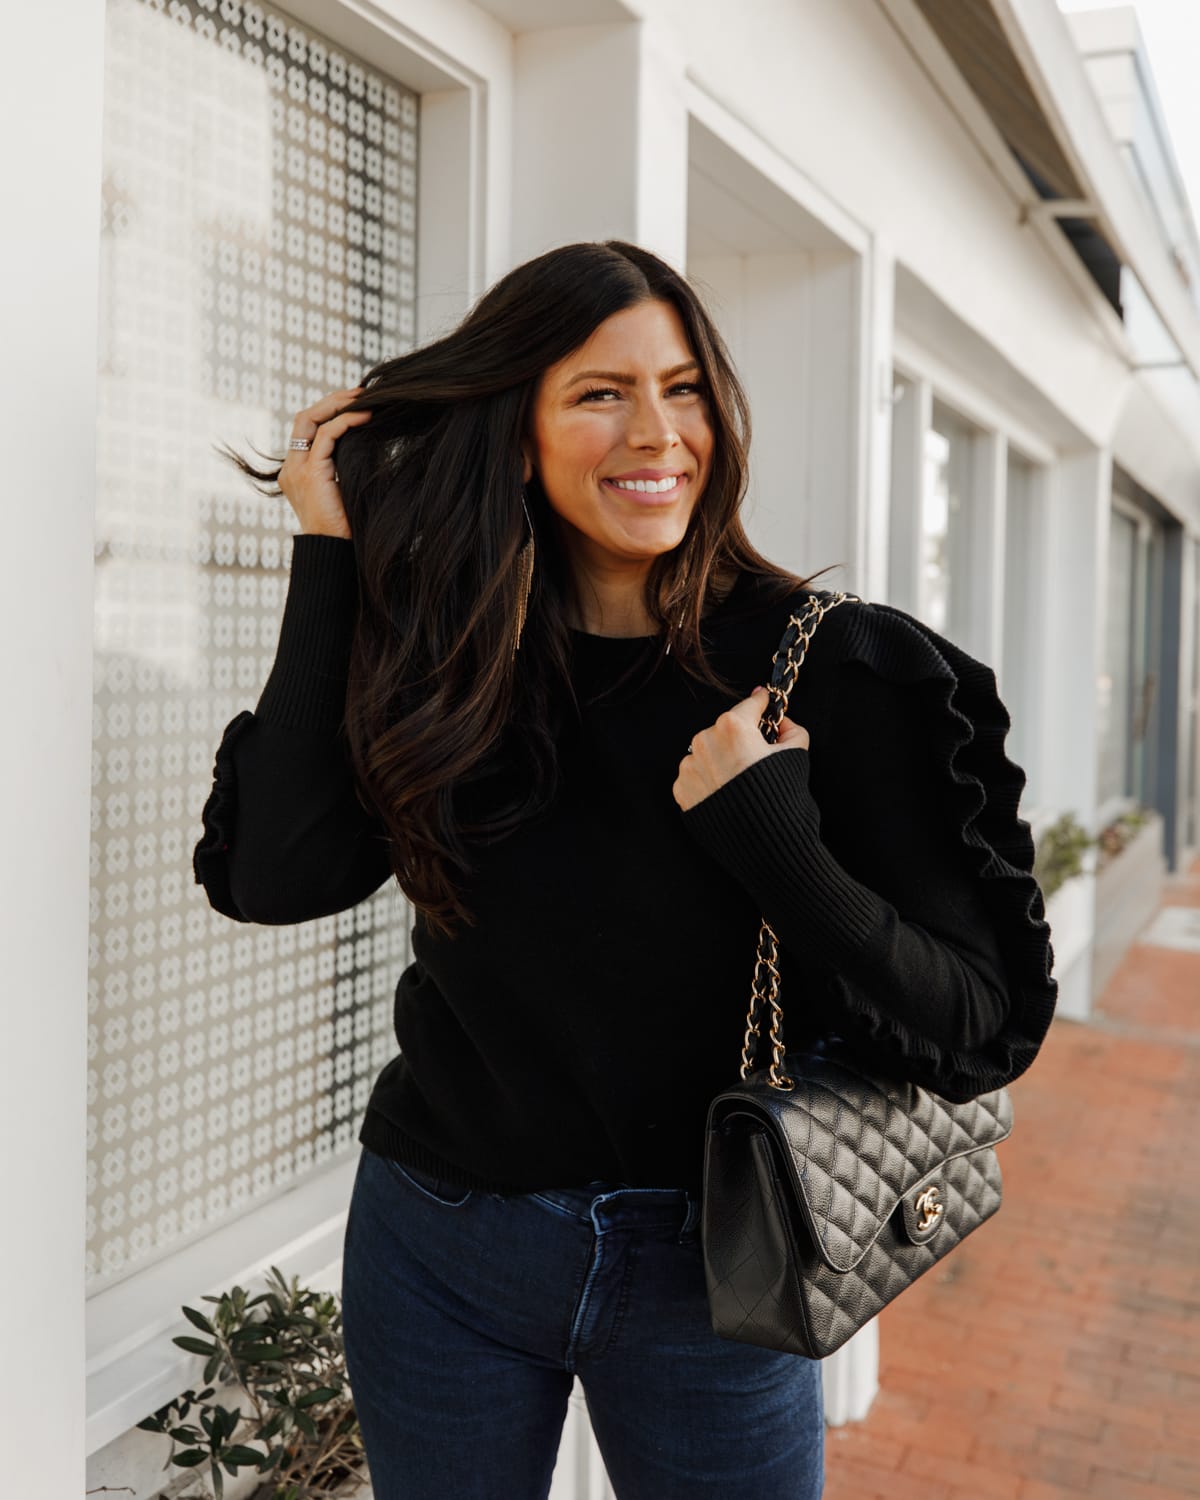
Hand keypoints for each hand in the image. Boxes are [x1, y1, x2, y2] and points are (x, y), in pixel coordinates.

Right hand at [278, 386, 372, 538]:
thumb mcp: (343, 491)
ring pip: (311, 420)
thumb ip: (343, 469)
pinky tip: (366, 417)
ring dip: (340, 405)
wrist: (336, 553)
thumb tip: (367, 445)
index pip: (306, 428)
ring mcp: (297, 470)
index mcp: (296, 472)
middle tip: (360, 392)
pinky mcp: (311, 474)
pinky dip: (346, 422)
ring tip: (365, 399)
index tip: (355, 403)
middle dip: (332, 400)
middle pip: (304, 418)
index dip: (328, 411)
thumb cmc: (345, 529)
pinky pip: (326, 436)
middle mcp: (291, 468)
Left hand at [672, 686, 810, 812]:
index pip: (749, 705)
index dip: (761, 702)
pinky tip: (727, 793)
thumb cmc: (782, 799)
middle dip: (741, 738)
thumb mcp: (798, 755)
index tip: (764, 699)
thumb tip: (782, 724)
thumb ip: (792, 730)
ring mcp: (690, 767)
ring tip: (741, 781)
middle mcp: (705, 741)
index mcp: (733, 727)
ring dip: (723, 759)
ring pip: (709, 752)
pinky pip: (697, 775)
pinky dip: (710, 779)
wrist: (764, 845)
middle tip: (757, 756)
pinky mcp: (682, 790)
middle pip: (726, 730)